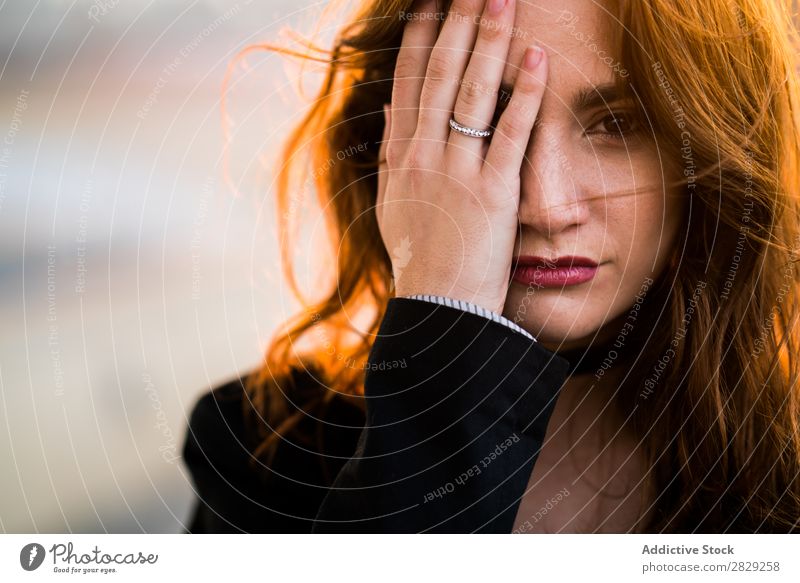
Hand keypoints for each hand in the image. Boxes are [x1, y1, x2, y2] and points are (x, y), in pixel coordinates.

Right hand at [376, 0, 547, 314]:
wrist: (439, 309)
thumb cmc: (421, 260)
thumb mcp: (395, 205)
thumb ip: (394, 156)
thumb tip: (391, 112)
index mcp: (400, 158)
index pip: (407, 83)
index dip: (419, 39)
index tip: (429, 4)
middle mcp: (423, 157)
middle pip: (440, 76)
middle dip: (456, 23)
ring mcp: (457, 173)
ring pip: (473, 93)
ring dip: (488, 41)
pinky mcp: (493, 194)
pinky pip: (511, 133)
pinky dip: (526, 94)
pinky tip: (538, 57)